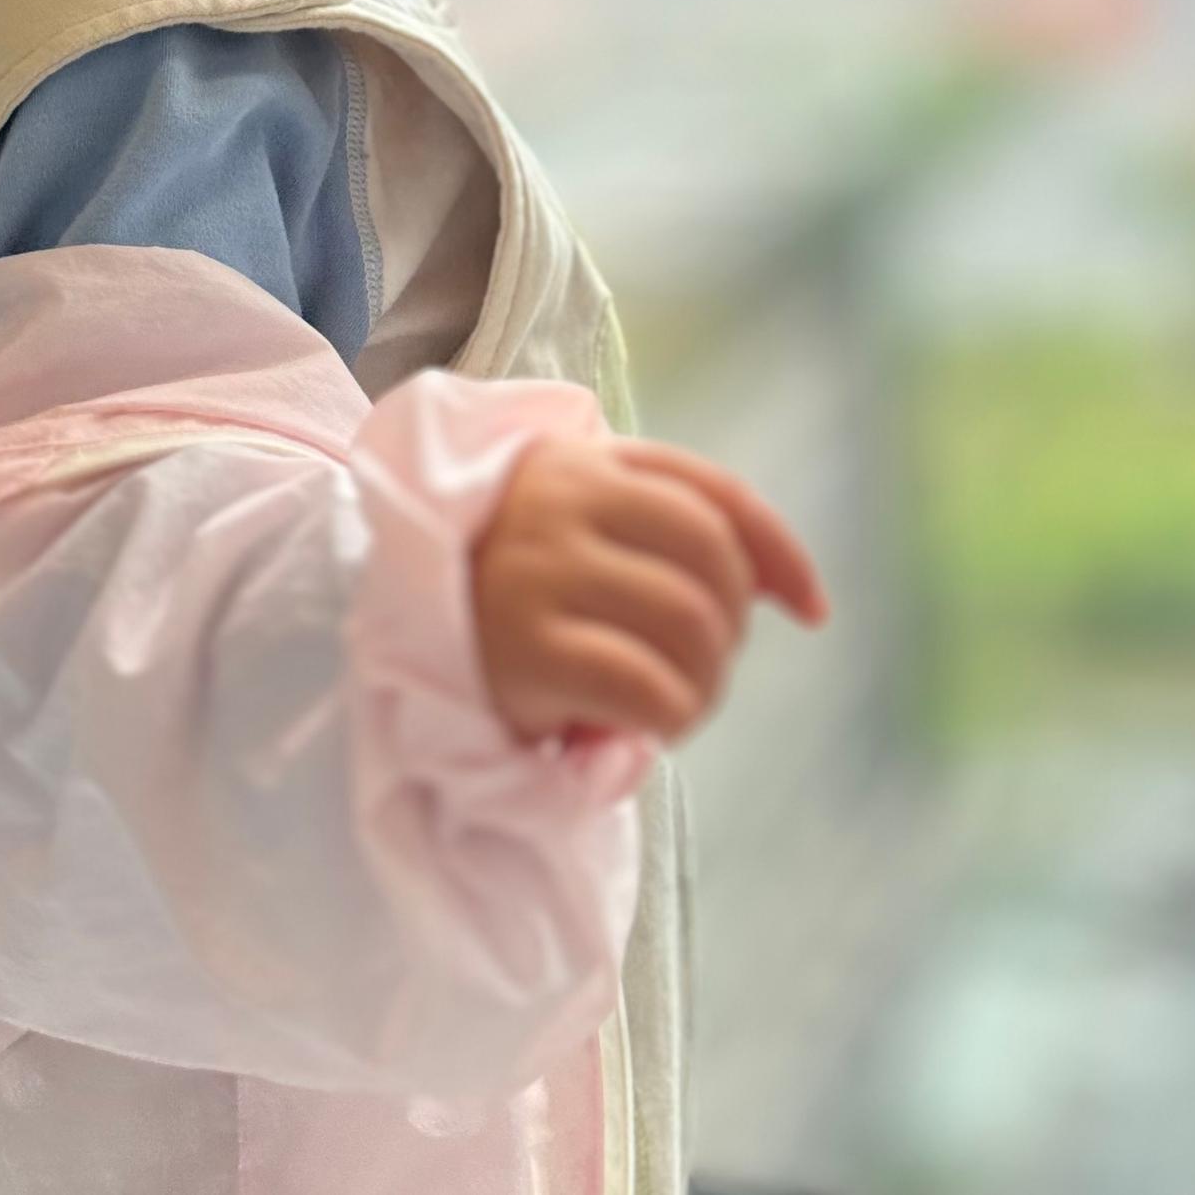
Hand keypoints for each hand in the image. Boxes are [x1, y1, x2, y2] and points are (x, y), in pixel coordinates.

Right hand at [467, 432, 830, 747]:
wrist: (382, 637)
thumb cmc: (504, 592)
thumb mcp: (578, 535)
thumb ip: (669, 534)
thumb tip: (801, 596)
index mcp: (579, 462)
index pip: (712, 493)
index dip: (779, 551)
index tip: (812, 611)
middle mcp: (561, 502)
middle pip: (714, 561)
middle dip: (731, 629)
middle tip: (699, 670)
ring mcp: (541, 571)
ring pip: (692, 625)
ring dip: (705, 683)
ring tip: (671, 704)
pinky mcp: (528, 651)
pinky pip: (650, 689)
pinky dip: (671, 720)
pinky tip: (643, 733)